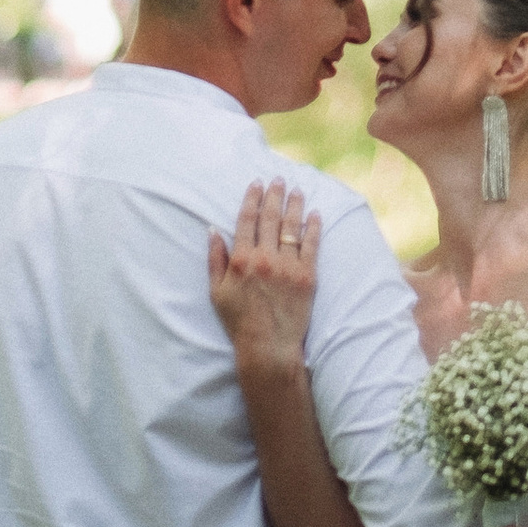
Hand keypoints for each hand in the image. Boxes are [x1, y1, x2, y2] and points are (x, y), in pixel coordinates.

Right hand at [207, 178, 321, 380]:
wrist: (268, 347)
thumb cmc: (238, 321)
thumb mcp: (217, 292)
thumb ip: (215, 259)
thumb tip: (212, 230)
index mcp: (242, 260)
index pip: (247, 220)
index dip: (252, 198)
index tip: (257, 183)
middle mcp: (265, 258)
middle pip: (271, 217)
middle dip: (274, 194)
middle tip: (279, 179)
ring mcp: (288, 265)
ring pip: (292, 226)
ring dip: (294, 204)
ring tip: (297, 190)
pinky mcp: (307, 275)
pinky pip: (311, 244)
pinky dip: (313, 226)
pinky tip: (315, 214)